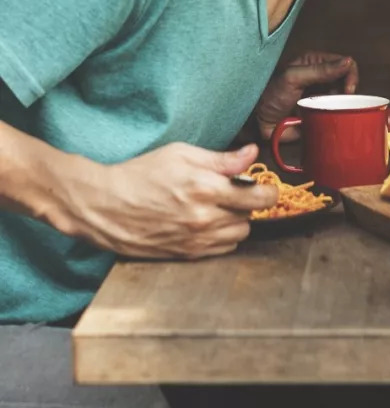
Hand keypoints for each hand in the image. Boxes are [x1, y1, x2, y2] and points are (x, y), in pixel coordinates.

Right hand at [50, 143, 277, 259]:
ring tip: (217, 209)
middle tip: (230, 193)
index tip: (264, 187)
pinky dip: (222, 238)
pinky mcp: (187, 254)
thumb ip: (221, 159)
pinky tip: (206, 224)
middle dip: (247, 203)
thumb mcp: (181, 154)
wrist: (103, 206)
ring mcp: (197, 240)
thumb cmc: (140, 174)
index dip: (268, 191)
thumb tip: (252, 154)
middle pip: (252, 216)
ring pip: (240, 235)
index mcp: (207, 189)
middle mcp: (205, 218)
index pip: (261, 198)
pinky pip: (223, 250)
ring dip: (236, 222)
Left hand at [254, 51, 359, 140]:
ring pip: (345, 99)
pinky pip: (338, 114)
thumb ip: (321, 70)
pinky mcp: (321, 113)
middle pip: (348, 82)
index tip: (347, 90)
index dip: (350, 76)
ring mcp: (322, 96)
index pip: (346, 63)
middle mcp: (322, 78)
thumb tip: (348, 62)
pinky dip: (337, 116)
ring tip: (329, 111)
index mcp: (316, 62)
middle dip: (347, 93)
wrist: (258, 121)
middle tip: (337, 103)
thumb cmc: (270, 95)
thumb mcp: (294, 77)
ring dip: (341, 106)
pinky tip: (329, 119)